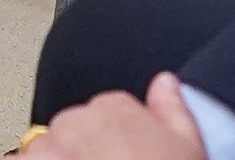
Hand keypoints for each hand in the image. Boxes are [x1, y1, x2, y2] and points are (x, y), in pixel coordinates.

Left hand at [23, 74, 206, 155]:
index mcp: (114, 109)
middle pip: (74, 130)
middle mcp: (77, 121)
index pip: (106, 111)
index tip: (124, 156)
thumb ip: (173, 110)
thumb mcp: (188, 147)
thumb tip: (166, 82)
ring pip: (46, 148)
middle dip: (85, 150)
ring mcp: (49, 146)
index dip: (116, 140)